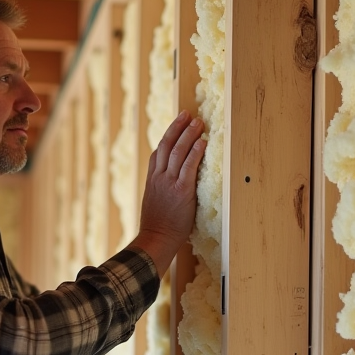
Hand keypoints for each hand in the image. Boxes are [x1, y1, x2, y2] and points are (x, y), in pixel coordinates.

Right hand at [130, 110, 205, 275]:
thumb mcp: (154, 204)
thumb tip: (172, 186)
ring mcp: (169, 183)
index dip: (167, 137)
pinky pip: (188, 167)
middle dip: (177, 127)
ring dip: (189, 134)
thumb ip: (162, 191)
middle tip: (188, 114)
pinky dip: (196, 152)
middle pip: (166, 145)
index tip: (175, 125)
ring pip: (177, 152)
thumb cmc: (158, 228)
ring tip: (198, 122)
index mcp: (151, 181)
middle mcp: (158, 178)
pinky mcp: (181, 191)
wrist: (155, 240)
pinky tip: (202, 142)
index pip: (157, 153)